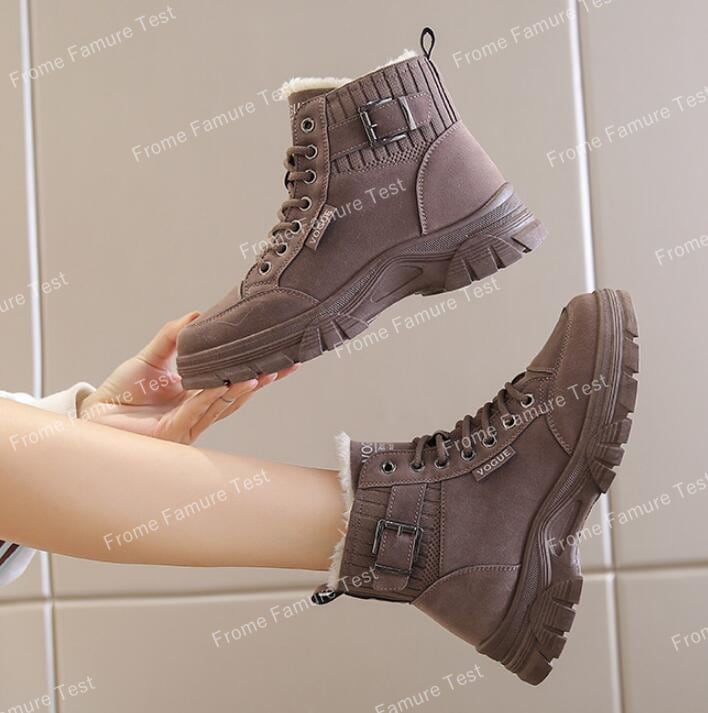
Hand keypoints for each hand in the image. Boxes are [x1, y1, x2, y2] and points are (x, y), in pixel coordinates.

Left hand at [79, 312, 297, 443]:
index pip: (234, 381)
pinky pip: (195, 412)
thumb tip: (195, 315)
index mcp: (197, 394)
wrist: (95, 416)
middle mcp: (197, 411)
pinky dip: (211, 397)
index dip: (257, 371)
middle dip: (261, 382)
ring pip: (222, 406)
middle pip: (238, 396)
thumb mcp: (151, 357)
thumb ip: (172, 337)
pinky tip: (224, 384)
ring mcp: (187, 424)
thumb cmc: (122, 393)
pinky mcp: (172, 432)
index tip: (280, 359)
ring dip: (242, 390)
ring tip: (260, 374)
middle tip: (283, 365)